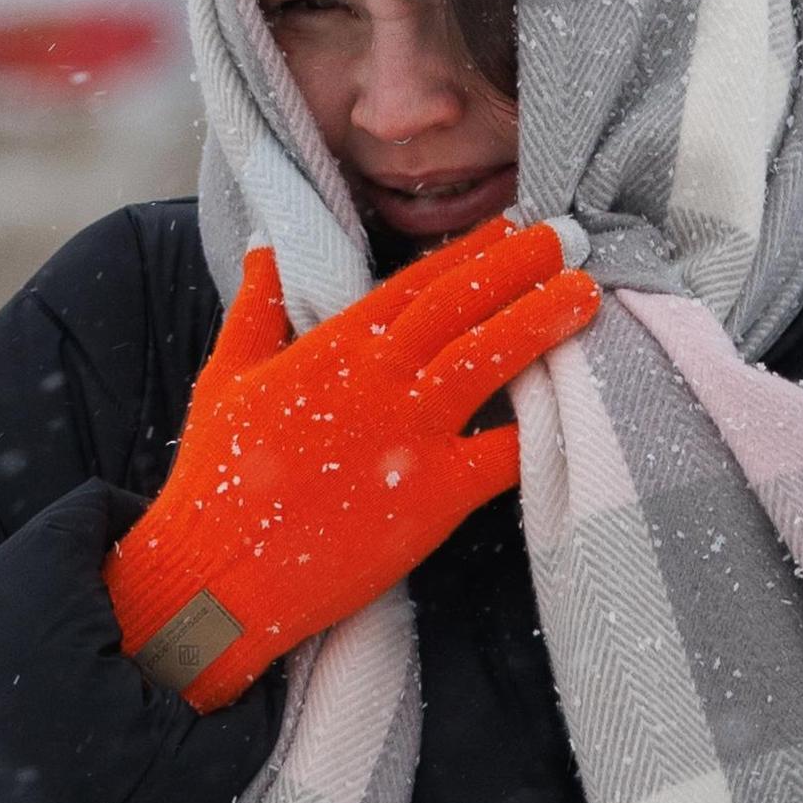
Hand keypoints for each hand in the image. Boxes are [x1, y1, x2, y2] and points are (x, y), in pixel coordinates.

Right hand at [106, 223, 602, 710]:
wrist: (218, 577)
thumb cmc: (216, 482)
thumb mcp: (224, 379)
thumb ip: (254, 309)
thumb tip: (262, 250)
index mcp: (331, 348)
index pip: (416, 283)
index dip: (471, 251)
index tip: (513, 225)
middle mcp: (377, 379)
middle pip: (462, 305)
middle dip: (521, 263)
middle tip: (571, 236)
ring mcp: (408, 435)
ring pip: (488, 359)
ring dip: (541, 320)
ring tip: (586, 292)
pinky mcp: (431, 496)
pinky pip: (502, 455)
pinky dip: (540, 429)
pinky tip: (576, 403)